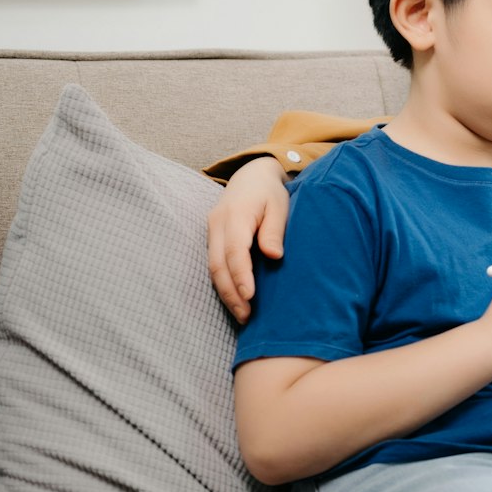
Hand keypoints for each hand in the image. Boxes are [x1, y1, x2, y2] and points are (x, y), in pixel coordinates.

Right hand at [208, 157, 289, 320]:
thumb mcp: (279, 205)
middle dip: (230, 292)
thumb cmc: (269, 193)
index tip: (250, 296)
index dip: (240, 274)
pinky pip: (214, 264)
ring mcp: (211, 231)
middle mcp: (217, 223)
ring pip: (212, 268)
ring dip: (225, 293)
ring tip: (242, 315)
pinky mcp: (212, 238)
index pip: (235, 250)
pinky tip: (235, 299)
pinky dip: (223, 283)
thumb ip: (274, 230)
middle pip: (217, 264)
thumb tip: (275, 256)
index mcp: (236, 214)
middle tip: (246, 316)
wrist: (250, 176)